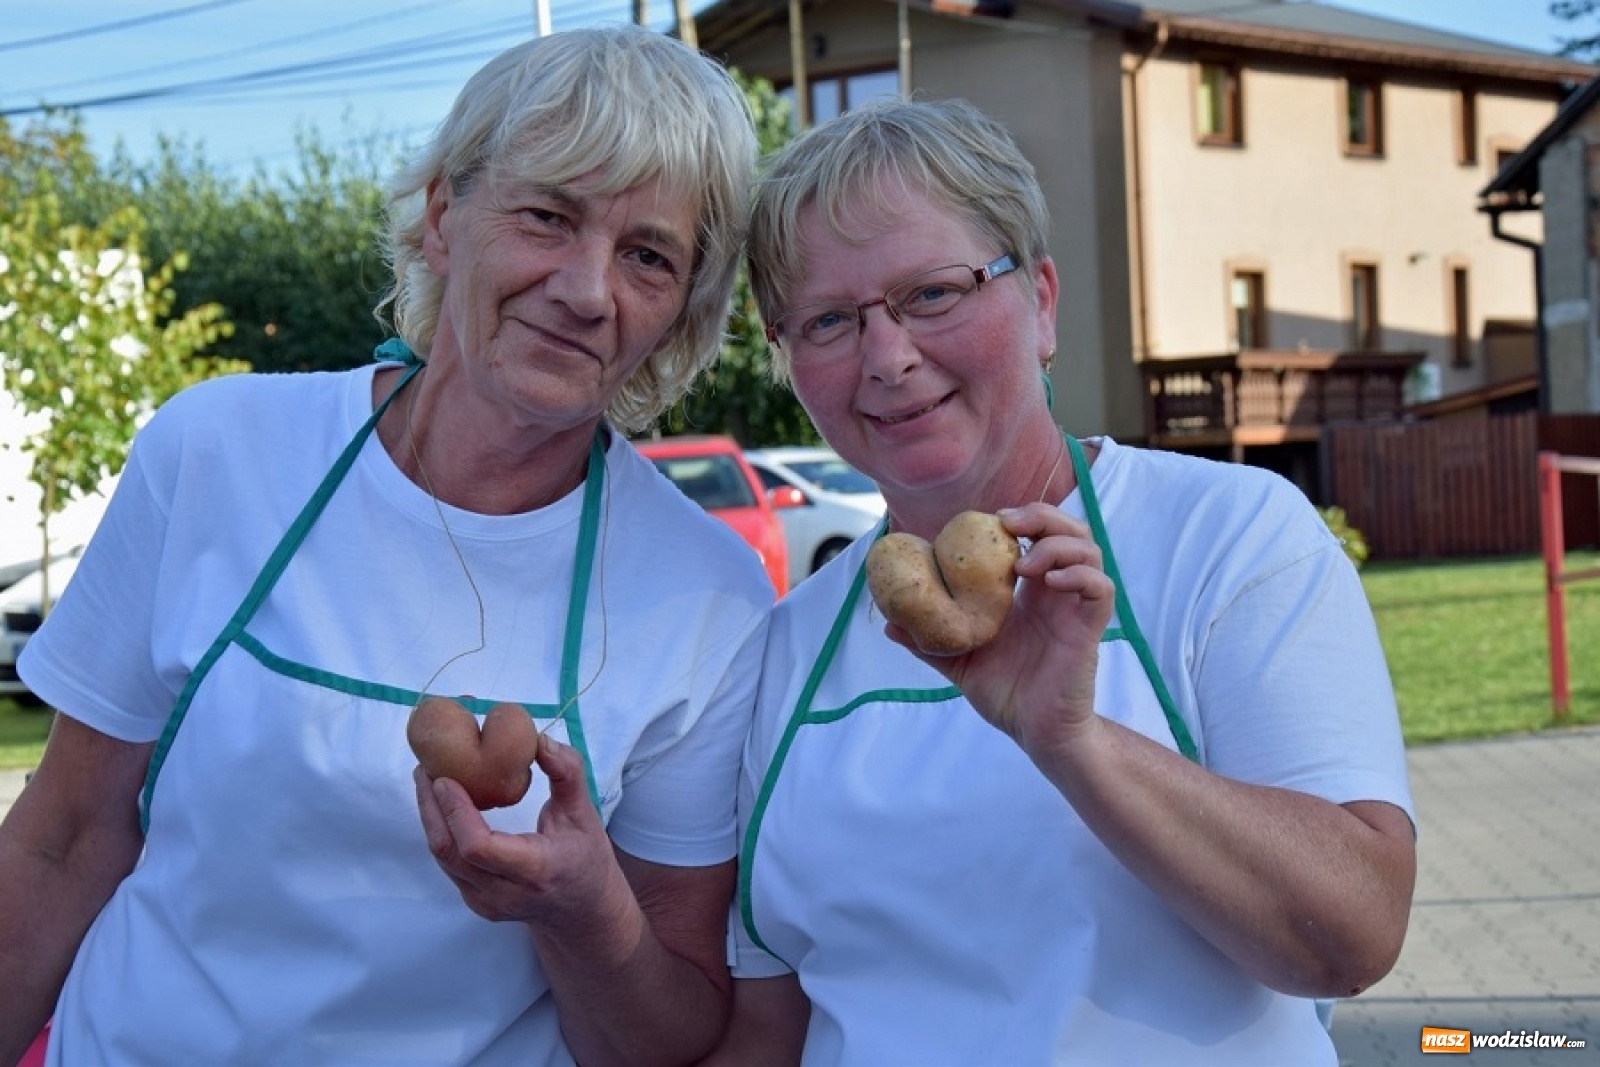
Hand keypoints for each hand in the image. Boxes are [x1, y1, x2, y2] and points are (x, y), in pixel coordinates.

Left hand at [415, 734, 621, 929]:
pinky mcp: (474, 902)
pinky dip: (442, 831)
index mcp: (536, 870)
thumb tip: (538, 740)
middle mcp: (505, 893)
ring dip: (430, 817)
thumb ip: (567, 773)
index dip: (456, 812)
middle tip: (425, 768)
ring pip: (443, 859)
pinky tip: (442, 805)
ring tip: (427, 780)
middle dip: (431, 807)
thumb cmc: (585, 857)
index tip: (444, 778)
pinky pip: (449, 863)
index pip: (480, 847)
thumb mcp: (586, 813)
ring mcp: (485, 903)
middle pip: (451, 852)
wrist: (581, 910)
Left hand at [882, 502, 1114, 757]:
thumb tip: (887, 624)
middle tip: (1008, 524)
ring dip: (1058, 544)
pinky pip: (1101, 588)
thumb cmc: (1005, 695)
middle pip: (1068, 531)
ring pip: (1089, 550)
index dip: (1021, 518)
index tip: (991, 519)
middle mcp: (1055, 593)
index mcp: (1028, 593)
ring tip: (1025, 565)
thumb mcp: (959, 662)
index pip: (1037, 536)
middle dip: (1042, 516)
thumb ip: (928, 641)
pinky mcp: (1090, 629)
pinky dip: (1080, 575)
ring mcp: (1075, 608)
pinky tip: (1051, 582)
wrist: (1035, 732)